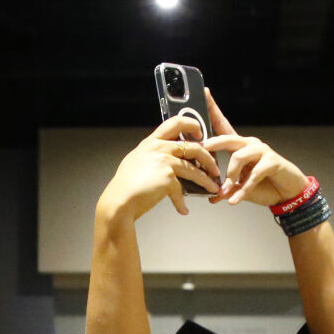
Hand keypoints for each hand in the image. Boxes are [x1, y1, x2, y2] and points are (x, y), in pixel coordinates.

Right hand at [96, 115, 220, 221]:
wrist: (119, 200)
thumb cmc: (126, 185)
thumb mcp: (137, 161)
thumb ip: (152, 155)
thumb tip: (168, 159)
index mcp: (151, 142)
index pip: (175, 123)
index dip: (191, 125)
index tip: (200, 133)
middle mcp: (159, 148)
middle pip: (193, 147)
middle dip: (208, 158)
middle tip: (214, 167)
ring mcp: (164, 162)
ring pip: (194, 169)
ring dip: (205, 180)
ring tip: (212, 187)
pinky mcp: (168, 178)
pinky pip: (182, 190)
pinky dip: (182, 203)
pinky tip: (183, 210)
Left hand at [201, 88, 311, 207]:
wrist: (287, 193)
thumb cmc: (264, 185)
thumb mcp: (239, 188)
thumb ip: (226, 189)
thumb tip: (211, 197)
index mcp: (240, 146)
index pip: (223, 125)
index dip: (213, 109)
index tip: (204, 92)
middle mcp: (250, 144)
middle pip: (228, 138)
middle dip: (214, 144)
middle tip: (203, 149)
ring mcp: (262, 151)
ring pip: (238, 157)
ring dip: (230, 177)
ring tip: (226, 192)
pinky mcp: (272, 162)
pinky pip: (253, 175)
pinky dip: (243, 190)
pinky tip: (235, 200)